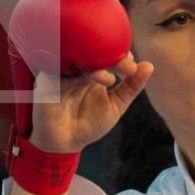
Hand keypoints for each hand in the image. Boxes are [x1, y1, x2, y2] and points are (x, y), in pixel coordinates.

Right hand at [28, 56, 153, 153]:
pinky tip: (85, 80)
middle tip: (127, 67)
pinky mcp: (45, 81)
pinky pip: (55, 69)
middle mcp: (76, 67)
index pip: (106, 51)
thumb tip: (150, 65)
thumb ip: (131, 86)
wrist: (64, 143)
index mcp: (93, 69)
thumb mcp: (116, 105)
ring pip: (76, 59)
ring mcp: (60, 72)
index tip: (132, 65)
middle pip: (92, 52)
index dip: (120, 53)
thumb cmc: (89, 123)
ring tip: (109, 79)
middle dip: (111, 57)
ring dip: (93, 67)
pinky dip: (71, 73)